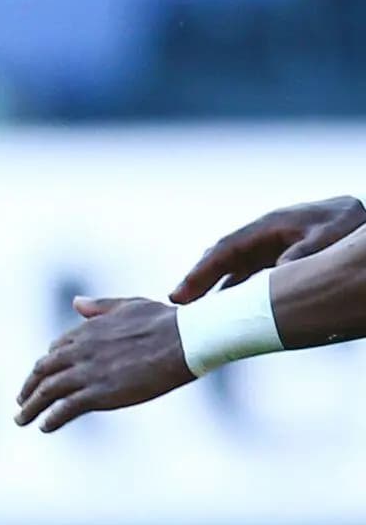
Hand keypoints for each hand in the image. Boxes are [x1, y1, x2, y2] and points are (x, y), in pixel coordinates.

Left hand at [13, 294, 192, 431]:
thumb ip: (99, 307)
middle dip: (29, 387)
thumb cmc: (165, 322)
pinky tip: (45, 427)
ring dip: (31, 407)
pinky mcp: (99, 393)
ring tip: (20, 419)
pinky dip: (52, 418)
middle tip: (21, 400)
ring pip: (48, 391)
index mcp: (87, 331)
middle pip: (43, 371)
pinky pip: (66, 408)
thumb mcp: (128, 306)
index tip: (43, 375)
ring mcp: (87, 373)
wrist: (185, 340)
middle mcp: (80, 351)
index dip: (48, 364)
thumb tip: (75, 302)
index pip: (56, 350)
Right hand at [173, 196, 365, 301]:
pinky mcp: (282, 253)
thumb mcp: (325, 239)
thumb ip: (299, 255)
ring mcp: (273, 243)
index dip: (201, 271)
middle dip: (199, 279)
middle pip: (224, 257)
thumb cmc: (347, 227)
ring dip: (215, 284)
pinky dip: (236, 286)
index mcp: (270, 226)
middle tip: (177, 303)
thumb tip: (273, 275)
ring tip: (195, 308)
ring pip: (236, 265)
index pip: (226, 250)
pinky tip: (227, 304)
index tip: (181, 294)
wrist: (363, 216)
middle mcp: (265, 234)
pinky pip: (252, 271)